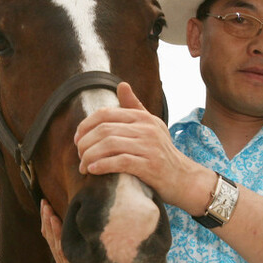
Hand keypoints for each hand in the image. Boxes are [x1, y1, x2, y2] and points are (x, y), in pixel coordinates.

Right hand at [40, 199, 75, 262]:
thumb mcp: (89, 256)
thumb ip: (80, 242)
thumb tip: (80, 218)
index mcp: (64, 261)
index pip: (51, 238)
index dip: (46, 221)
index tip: (45, 204)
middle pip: (51, 239)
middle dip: (46, 220)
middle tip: (44, 203)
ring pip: (55, 243)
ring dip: (50, 224)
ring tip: (48, 210)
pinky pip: (62, 248)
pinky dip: (57, 233)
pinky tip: (55, 221)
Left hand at [75, 82, 212, 213]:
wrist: (184, 178)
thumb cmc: (162, 153)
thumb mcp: (151, 126)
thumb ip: (134, 107)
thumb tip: (121, 84)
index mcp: (143, 118)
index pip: (106, 114)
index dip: (86, 125)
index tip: (77, 138)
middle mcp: (147, 129)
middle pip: (104, 129)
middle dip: (85, 143)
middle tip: (79, 155)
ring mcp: (149, 147)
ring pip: (109, 145)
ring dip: (90, 156)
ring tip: (83, 166)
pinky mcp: (150, 166)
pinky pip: (120, 162)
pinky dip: (102, 166)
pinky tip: (93, 170)